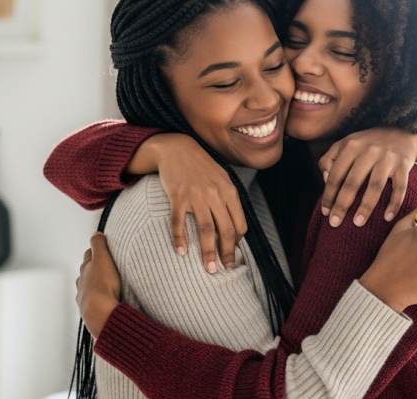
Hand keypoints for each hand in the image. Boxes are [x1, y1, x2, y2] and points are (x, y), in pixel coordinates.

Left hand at [76, 232, 120, 338]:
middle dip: (92, 266)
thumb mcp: (103, 259)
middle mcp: (82, 281)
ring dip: (93, 283)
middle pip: (86, 270)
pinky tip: (102, 299)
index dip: (95, 250)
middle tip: (101, 264)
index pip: (89, 255)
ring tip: (103, 282)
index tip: (99, 247)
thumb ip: (99, 245)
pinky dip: (96, 297)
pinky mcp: (90, 309)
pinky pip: (92, 300)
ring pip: (87, 286)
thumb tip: (96, 233)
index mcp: (86, 268)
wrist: (100, 312)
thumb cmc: (103, 286)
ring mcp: (85, 296)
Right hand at [129, 133, 245, 272]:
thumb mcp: (221, 178)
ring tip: (209, 268)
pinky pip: (179, 222)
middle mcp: (215, 193)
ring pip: (205, 229)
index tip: (232, 254)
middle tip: (225, 268)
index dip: (237, 242)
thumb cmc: (200, 166)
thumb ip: (228, 199)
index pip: (239, 223)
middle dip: (227, 252)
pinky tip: (181, 252)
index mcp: (229, 191)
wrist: (176, 148)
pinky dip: (180, 238)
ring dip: (208, 251)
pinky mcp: (177, 196)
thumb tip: (234, 227)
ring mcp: (196, 195)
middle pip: (225, 229)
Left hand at [318, 128, 416, 227]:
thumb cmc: (367, 143)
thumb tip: (325, 179)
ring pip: (375, 186)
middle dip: (342, 205)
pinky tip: (387, 217)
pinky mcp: (403, 165)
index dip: (329, 195)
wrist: (401, 132)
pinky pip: (399, 188)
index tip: (325, 212)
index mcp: (351, 146)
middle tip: (335, 223)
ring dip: (366, 207)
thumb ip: (329, 158)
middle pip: (353, 182)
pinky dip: (394, 204)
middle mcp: (369, 151)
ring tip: (357, 223)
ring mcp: (387, 158)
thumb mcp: (345, 143)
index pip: (336, 174)